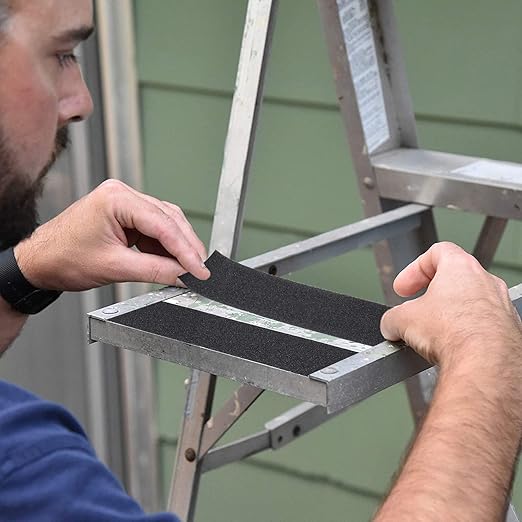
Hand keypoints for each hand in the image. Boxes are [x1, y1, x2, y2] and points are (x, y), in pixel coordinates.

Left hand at [14, 180, 209, 290]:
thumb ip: (156, 271)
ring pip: (166, 222)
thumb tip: (184, 275)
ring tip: (190, 268)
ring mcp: (124, 203)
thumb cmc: (63, 258)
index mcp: (116, 199)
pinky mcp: (126, 215)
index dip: (186, 250)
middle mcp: (122, 194)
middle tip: (201, 270)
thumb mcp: (114, 267)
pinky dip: (166, 246)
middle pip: (169, 219)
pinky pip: (155, 228)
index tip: (200, 269)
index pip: (163, 225)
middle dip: (187, 246)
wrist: (40, 262)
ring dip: (179, 246)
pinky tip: (173, 261)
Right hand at [380, 242, 521, 367]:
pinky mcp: (509, 331)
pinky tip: (452, 349)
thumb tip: (390, 325)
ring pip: (471, 303)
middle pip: (454, 279)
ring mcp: (501, 306)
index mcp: (461, 267)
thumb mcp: (403, 320)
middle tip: (416, 310)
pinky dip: (467, 333)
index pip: (437, 253)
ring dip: (450, 315)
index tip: (404, 287)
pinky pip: (483, 325)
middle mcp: (486, 282)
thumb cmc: (454, 332)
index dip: (414, 269)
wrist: (484, 364)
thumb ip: (393, 317)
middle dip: (431, 295)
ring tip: (433, 334)